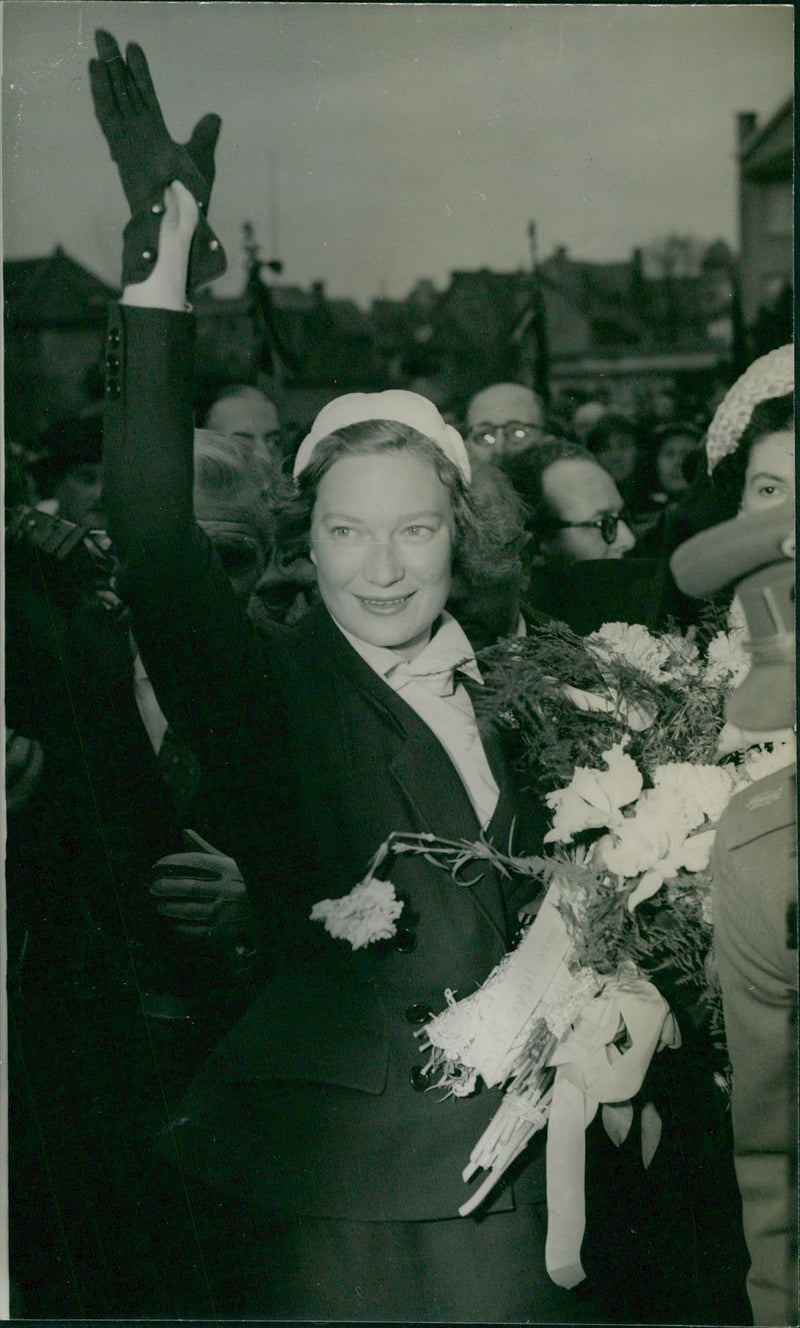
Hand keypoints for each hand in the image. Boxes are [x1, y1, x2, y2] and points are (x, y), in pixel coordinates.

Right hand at [89, 29, 225, 287]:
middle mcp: (138, 137)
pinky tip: (94, 67)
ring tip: (101, 40)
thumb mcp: (202, 160)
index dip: (140, 74)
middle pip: (125, 91)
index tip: (133, 49)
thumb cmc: (191, 202)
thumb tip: (213, 116)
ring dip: (107, 68)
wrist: (181, 223)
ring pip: (116, 96)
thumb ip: (204, 137)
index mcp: (156, 138)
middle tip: (105, 34)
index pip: (146, 98)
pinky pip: (108, 113)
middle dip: (116, 63)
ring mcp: (128, 141)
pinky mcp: (121, 148)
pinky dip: (101, 90)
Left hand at [150, 829, 254, 947]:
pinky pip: (197, 930)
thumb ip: (205, 849)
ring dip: (170, 908)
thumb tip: (183, 832)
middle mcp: (229, 889)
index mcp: (230, 869)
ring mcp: (227, 912)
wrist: (271, 907)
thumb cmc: (245, 881)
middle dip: (166, 887)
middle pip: (190, 887)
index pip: (196, 862)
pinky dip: (180, 926)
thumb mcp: (230, 862)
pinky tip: (171, 922)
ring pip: (190, 910)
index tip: (157, 865)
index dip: (173, 862)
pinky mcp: (225, 931)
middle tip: (152, 886)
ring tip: (158, 905)